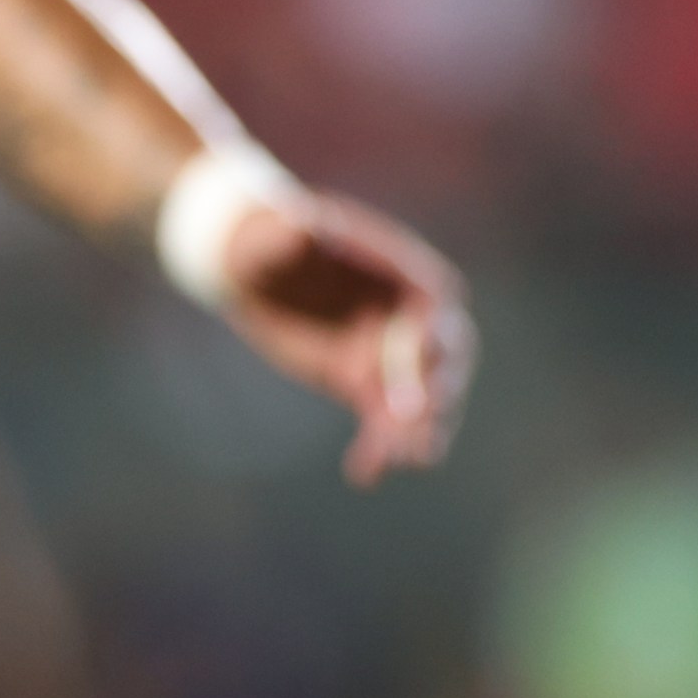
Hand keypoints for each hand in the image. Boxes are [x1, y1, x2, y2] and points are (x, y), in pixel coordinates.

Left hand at [218, 193, 474, 486]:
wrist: (254, 264)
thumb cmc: (268, 235)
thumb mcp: (271, 231)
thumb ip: (290, 232)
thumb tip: (303, 224)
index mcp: (399, 270)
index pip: (436, 302)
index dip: (435, 328)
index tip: (426, 350)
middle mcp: (406, 317)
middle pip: (443, 359)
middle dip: (437, 389)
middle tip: (420, 419)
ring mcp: (388, 355)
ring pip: (419, 402)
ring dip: (417, 431)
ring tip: (403, 459)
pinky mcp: (364, 384)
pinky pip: (382, 423)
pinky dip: (378, 448)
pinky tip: (364, 473)